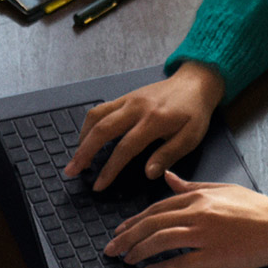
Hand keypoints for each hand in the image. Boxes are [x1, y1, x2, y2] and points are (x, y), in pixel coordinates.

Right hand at [63, 62, 223, 190]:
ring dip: (82, 137)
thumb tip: (149, 173)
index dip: (109, 169)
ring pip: (96, 117)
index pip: (125, 148)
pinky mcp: (125, 97)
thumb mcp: (190, 138)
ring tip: (77, 157)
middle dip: (84, 153)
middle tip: (72, 171)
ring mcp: (128, 100)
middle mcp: (137, 108)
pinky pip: (101, 109)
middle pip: (102, 130)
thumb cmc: (194, 112)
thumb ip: (168, 155)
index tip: (99, 185)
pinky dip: (89, 125)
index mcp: (154, 120)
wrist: (195, 83)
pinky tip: (87, 138)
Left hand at [101, 173, 267, 267]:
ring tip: (126, 259)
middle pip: (153, 223)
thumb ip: (192, 186)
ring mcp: (205, 235)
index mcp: (199, 197)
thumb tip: (168, 177)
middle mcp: (199, 213)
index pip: (158, 207)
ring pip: (161, 241)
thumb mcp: (222, 189)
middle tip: (113, 248)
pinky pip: (181, 261)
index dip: (135, 220)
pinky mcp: (214, 255)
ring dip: (139, 251)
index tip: (121, 230)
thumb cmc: (257, 210)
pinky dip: (162, 267)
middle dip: (128, 237)